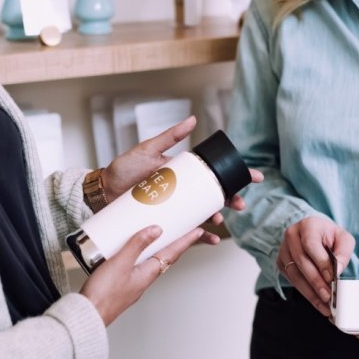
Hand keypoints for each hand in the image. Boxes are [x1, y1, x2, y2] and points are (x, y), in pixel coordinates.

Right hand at [80, 225, 203, 325]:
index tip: (199, 231)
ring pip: (153, 261)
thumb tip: (157, 230)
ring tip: (164, 237)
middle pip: (166, 257)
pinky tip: (135, 251)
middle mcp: (145, 278)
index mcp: (149, 273)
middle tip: (186, 231)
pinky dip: (143, 254)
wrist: (88, 315)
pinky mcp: (124, 283)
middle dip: (178, 244)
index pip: (173, 253)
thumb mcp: (121, 263)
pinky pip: (140, 265)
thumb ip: (137, 245)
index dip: (186, 241)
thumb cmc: (104, 294)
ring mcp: (135, 281)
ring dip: (161, 248)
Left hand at [100, 115, 263, 244]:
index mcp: (183, 173)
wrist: (104, 191)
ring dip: (215, 219)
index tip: (254, 177)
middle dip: (231, 201)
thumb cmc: (124, 168)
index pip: (214, 174)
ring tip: (218, 221)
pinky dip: (199, 236)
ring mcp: (176, 206)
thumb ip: (170, 136)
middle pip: (214, 196)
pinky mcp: (167, 220)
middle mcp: (183, 190)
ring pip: (203, 214)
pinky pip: (186, 229)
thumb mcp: (148, 150)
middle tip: (239, 205)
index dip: (236, 176)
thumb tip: (193, 119)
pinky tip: (208, 239)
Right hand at [277, 216, 354, 316]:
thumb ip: (343, 252)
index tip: (332, 278)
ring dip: (310, 291)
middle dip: (316, 281)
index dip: (321, 263)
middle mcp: (291, 235)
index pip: (311, 244)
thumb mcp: (343, 239)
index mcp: (307, 225)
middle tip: (329, 296)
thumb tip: (337, 270)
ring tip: (324, 305)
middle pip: (301, 261)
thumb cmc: (330, 237)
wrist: (315, 235)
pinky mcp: (281, 262)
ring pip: (294, 273)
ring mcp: (283, 249)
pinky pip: (292, 280)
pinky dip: (305, 292)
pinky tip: (317, 301)